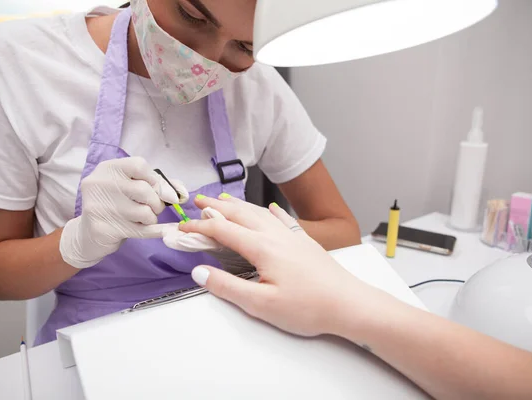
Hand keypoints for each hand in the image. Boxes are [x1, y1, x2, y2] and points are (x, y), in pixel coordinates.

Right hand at [60, 157, 188, 268]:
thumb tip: (181, 193)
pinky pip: (142, 230)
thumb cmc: (115, 206)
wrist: (88, 235)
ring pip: (145, 212)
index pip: (139, 165)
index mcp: (108, 168)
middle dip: (157, 202)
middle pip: (144, 190)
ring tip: (144, 219)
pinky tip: (158, 230)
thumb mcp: (128, 188)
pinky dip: (155, 231)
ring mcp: (100, 207)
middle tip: (154, 209)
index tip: (158, 190)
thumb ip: (155, 184)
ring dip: (152, 218)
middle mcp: (100, 184)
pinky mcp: (103, 229)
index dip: (155, 179)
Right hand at [180, 196, 371, 336]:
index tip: (182, 228)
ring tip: (225, 200)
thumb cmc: (309, 307)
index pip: (222, 230)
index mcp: (262, 247)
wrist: (350, 304)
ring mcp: (292, 236)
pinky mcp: (305, 242)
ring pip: (259, 212)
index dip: (199, 227)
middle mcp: (276, 235)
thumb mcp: (261, 304)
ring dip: (238, 204)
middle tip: (197, 200)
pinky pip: (283, 219)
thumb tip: (200, 271)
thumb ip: (228, 287)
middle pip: (239, 213)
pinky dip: (271, 211)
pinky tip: (271, 208)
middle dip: (216, 206)